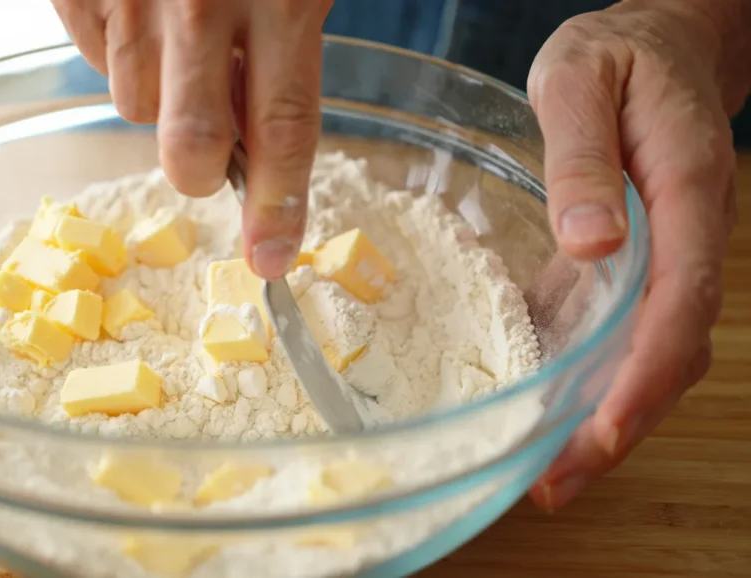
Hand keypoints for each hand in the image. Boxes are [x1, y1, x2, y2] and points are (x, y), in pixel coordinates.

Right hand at [50, 0, 332, 278]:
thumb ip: (277, 58)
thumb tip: (247, 151)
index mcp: (279, 1)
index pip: (282, 130)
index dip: (275, 205)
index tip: (270, 258)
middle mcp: (200, 4)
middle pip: (190, 147)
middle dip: (198, 171)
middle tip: (207, 151)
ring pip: (134, 104)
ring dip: (158, 90)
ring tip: (174, 30)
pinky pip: (94, 60)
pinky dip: (117, 48)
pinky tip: (139, 7)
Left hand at [526, 0, 748, 509]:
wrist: (657, 42)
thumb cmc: (618, 55)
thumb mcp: (580, 81)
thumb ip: (584, 159)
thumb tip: (591, 242)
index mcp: (684, 193)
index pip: (680, 298)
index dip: (646, 372)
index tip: (606, 428)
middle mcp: (687, 236)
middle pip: (671, 347)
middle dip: (621, 421)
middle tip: (557, 483)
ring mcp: (666, 254)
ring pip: (651, 350)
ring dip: (607, 415)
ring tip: (548, 471)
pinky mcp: (634, 262)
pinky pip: (621, 331)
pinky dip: (590, 379)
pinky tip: (544, 411)